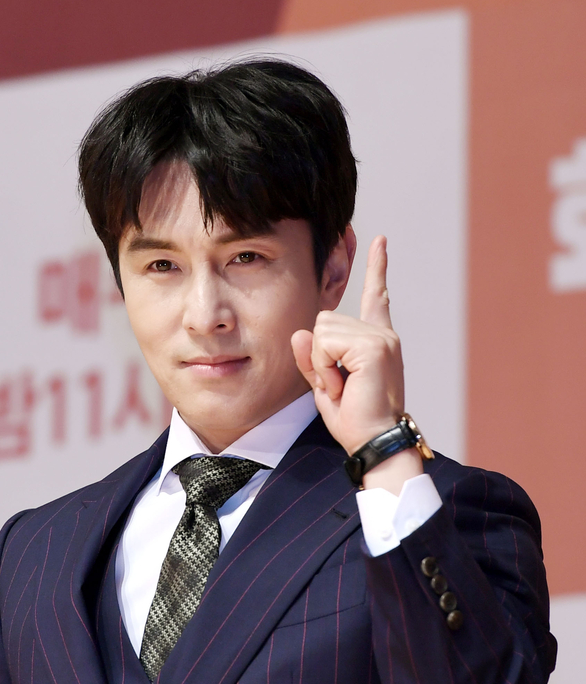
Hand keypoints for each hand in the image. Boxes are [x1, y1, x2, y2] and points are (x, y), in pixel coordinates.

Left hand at [291, 235, 421, 488]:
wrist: (374, 442)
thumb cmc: (354, 419)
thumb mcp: (324, 384)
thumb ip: (311, 357)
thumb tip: (301, 332)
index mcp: (376, 339)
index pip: (376, 296)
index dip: (377, 268)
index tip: (380, 240)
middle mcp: (382, 333)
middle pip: (324, 321)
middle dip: (318, 356)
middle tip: (339, 384)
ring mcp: (380, 337)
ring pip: (321, 331)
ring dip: (321, 364)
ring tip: (343, 386)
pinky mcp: (373, 345)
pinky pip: (324, 344)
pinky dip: (323, 368)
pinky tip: (344, 384)